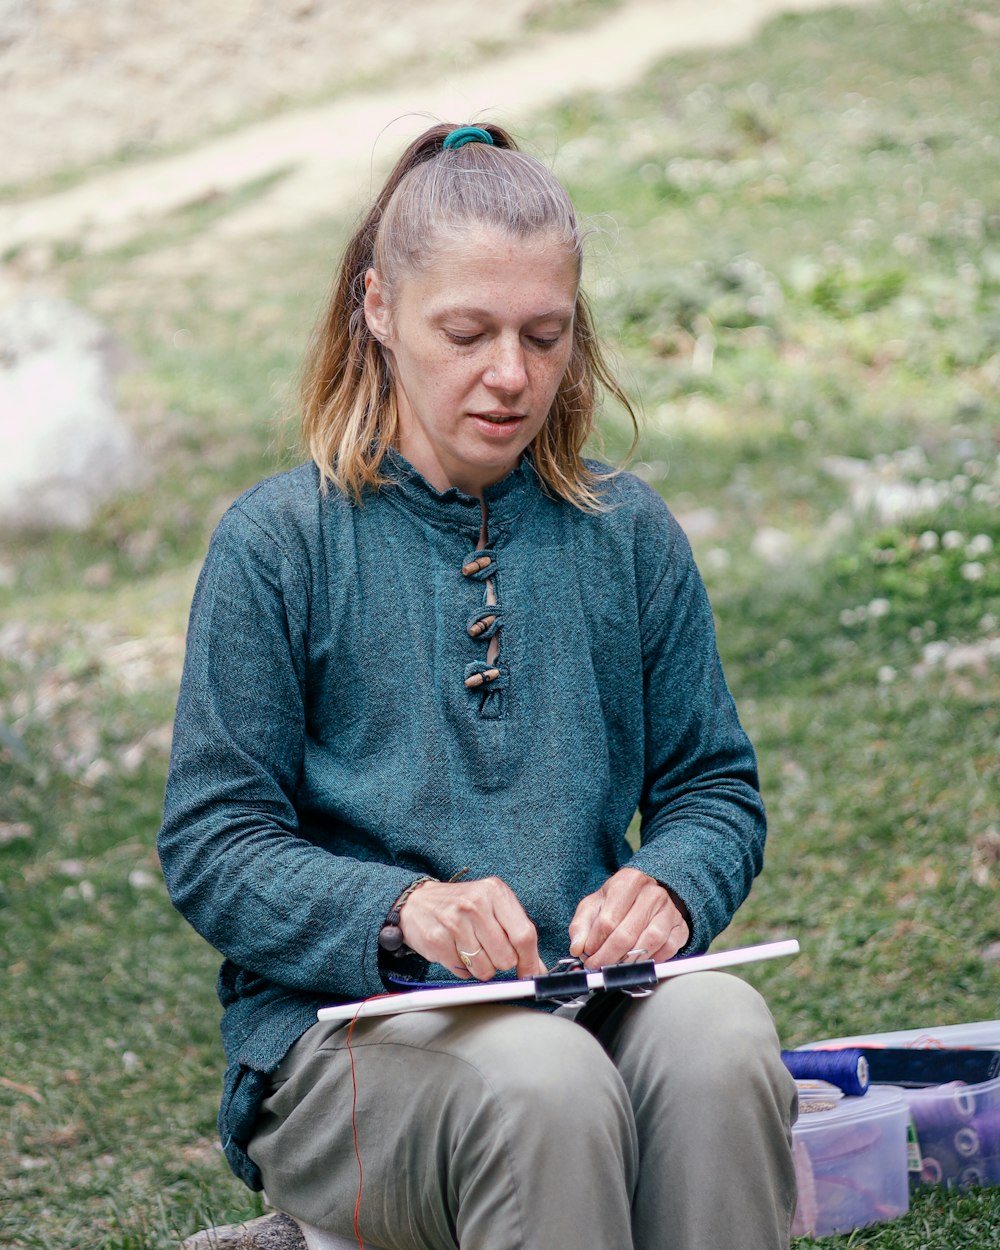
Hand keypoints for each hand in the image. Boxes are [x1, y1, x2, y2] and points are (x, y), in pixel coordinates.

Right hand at [399, 876, 545, 981]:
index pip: (524, 934)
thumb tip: (536, 967)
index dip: (530, 960)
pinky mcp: (437, 940)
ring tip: (470, 948)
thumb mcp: (493, 907)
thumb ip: (517, 933)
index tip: (531, 973)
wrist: (417, 902)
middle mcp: (475, 904)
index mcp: (495, 892)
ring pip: (485, 970)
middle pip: (506, 957)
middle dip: (501, 962)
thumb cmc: (461, 905)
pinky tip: (455, 949)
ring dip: (480, 967)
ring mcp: (454, 921)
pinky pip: (463, 972)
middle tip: (489, 949)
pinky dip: (462, 968)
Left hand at [568, 868, 689, 967]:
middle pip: (626, 935)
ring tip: (615, 967)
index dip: (594, 944)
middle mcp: (652, 894)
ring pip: (648, 944)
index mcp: (628, 882)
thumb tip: (577, 948)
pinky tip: (637, 962)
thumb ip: (581, 925)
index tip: (587, 957)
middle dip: (608, 958)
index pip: (607, 921)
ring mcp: (669, 910)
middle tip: (597, 967)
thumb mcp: (595, 904)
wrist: (649, 892)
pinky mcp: (681, 927)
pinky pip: (666, 951)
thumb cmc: (619, 900)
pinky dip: (650, 961)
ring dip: (628, 962)